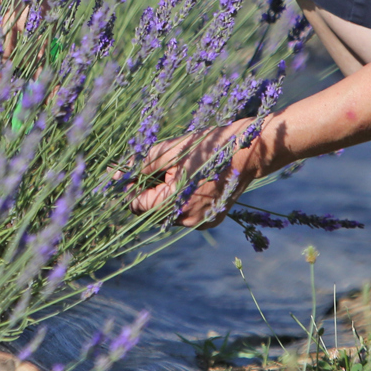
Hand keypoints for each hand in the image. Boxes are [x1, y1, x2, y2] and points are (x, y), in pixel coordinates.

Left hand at [127, 118, 268, 228]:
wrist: (247, 152)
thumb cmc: (208, 147)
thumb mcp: (170, 150)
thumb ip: (143, 164)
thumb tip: (123, 173)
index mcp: (172, 203)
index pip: (136, 205)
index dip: (132, 187)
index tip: (130, 172)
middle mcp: (185, 220)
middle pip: (152, 209)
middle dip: (151, 188)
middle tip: (160, 165)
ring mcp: (200, 222)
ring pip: (169, 211)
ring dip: (167, 194)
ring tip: (181, 170)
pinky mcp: (210, 220)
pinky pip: (186, 213)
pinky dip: (183, 200)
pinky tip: (194, 181)